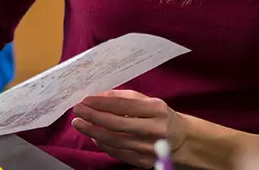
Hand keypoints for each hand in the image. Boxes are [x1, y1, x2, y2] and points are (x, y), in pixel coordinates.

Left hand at [71, 90, 186, 166]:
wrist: (182, 140)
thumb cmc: (160, 116)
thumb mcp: (148, 101)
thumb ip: (124, 97)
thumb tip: (98, 97)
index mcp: (157, 110)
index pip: (123, 105)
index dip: (101, 103)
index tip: (84, 100)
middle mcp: (155, 129)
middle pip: (116, 124)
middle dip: (92, 117)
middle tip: (77, 112)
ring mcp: (150, 148)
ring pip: (114, 141)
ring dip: (92, 132)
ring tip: (80, 124)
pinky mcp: (145, 162)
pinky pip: (118, 153)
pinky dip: (103, 144)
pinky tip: (94, 136)